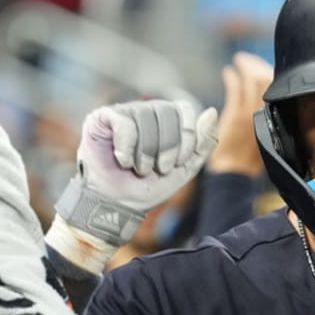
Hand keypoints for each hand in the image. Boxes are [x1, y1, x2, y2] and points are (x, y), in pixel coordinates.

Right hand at [74, 99, 217, 213]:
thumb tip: (212, 113)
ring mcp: (124, 112)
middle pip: (167, 111)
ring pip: (145, 117)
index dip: (187, 137)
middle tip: (159, 168)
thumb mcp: (184, 169)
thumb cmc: (148, 187)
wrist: (118, 204)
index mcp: (168, 120)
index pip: (186, 110)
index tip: (177, 163)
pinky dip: (126, 148)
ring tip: (139, 169)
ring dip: (146, 152)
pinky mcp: (102, 118)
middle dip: (168, 147)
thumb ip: (201, 144)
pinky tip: (122, 161)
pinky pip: (124, 123)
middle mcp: (146, 111)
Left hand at [209, 52, 273, 175]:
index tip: (263, 65)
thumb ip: (267, 116)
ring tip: (238, 62)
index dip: (269, 72)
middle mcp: (264, 115)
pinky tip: (228, 73)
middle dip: (256, 65)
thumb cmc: (246, 159)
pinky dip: (232, 78)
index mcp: (276, 119)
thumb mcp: (265, 137)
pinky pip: (236, 90)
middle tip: (247, 60)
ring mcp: (250, 115)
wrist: (233, 173)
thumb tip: (265, 96)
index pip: (277, 87)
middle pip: (266, 80)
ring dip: (244, 68)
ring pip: (252, 82)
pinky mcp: (234, 118)